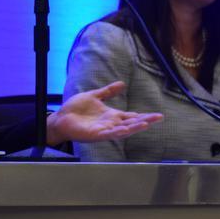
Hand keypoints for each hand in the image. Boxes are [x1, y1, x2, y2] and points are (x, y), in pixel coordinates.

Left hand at [45, 81, 162, 144]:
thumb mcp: (94, 96)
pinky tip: (125, 130)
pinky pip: (108, 134)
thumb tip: (122, 83)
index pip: (132, 116)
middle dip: (145, 121)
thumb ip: (108, 91)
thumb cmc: (75, 109)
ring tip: (146, 124)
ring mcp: (104, 130)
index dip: (144, 116)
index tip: (158, 115)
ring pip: (123, 130)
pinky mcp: (95, 135)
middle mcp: (111, 124)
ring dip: (134, 128)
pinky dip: (117, 133)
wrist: (60, 118)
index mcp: (112, 115)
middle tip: (158, 118)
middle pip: (132, 123)